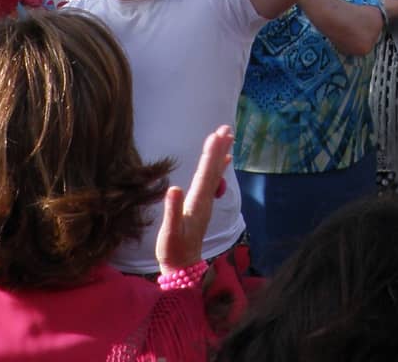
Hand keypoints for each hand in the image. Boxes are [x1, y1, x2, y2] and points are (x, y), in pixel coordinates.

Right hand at [156, 125, 234, 272]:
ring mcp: (205, 203)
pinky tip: (225, 160)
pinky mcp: (202, 206)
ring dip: (220, 154)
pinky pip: (213, 181)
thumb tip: (173, 188)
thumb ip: (172, 211)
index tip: (215, 135)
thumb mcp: (169, 233)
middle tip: (226, 127)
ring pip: (214, 173)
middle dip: (219, 148)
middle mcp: (204, 200)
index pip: (205, 173)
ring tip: (228, 137)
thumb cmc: (173, 251)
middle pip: (213, 170)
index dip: (210, 154)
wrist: (183, 269)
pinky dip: (219, 168)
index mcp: (196, 203)